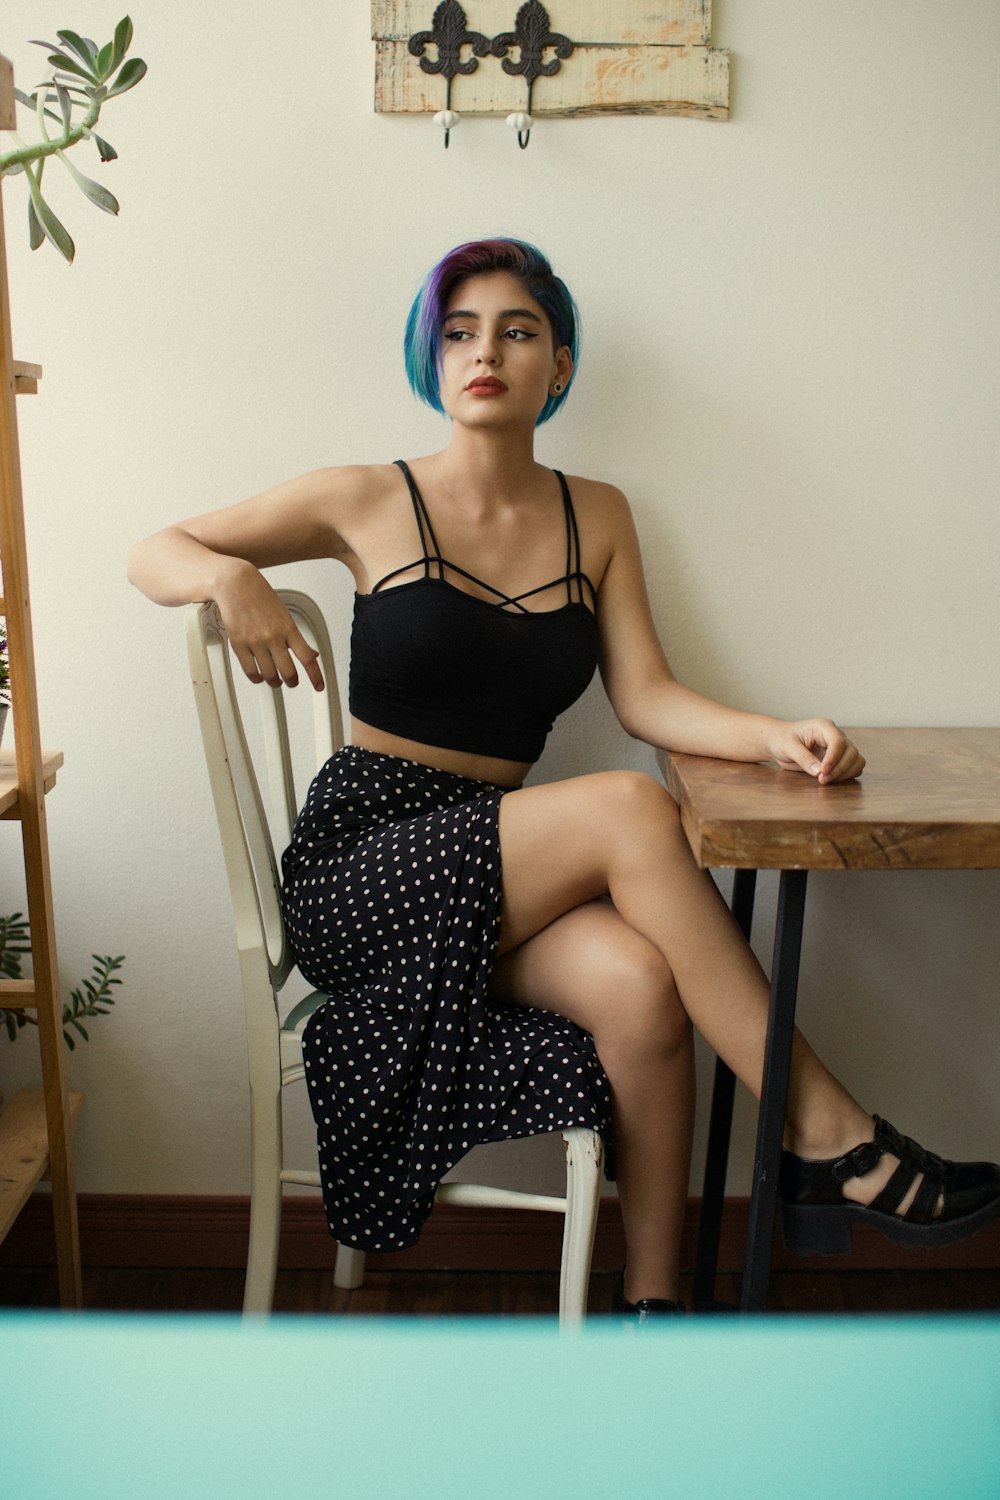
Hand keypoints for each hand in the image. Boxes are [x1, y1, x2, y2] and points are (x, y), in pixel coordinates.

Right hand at [214, 562, 323, 691]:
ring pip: (270, 675)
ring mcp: (256, 641)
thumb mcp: (284, 614)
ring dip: (274, 681)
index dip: (315, 676)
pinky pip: (251, 671)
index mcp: (288, 628)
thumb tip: (311, 653)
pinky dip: (257, 678)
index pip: (307, 658)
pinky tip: (259, 676)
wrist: (235, 584)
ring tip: (275, 680)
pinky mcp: (239, 644)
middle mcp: (273, 636)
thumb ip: (296, 637)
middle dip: (292, 682)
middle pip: (288, 672)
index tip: (318, 686)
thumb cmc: (259, 596)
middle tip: (292, 682)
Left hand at [769, 719, 864, 783]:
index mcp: (824, 727)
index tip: (823, 772)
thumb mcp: (788, 747)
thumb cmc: (782, 740)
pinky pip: (854, 767)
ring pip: (856, 760)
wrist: (779, 742)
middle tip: (822, 780)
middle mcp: (836, 735)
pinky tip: (832, 779)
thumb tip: (819, 773)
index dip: (834, 758)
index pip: (838, 741)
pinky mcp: (840, 758)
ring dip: (845, 773)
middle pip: (851, 752)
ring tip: (825, 781)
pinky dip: (847, 775)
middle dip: (839, 769)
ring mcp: (840, 747)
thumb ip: (804, 758)